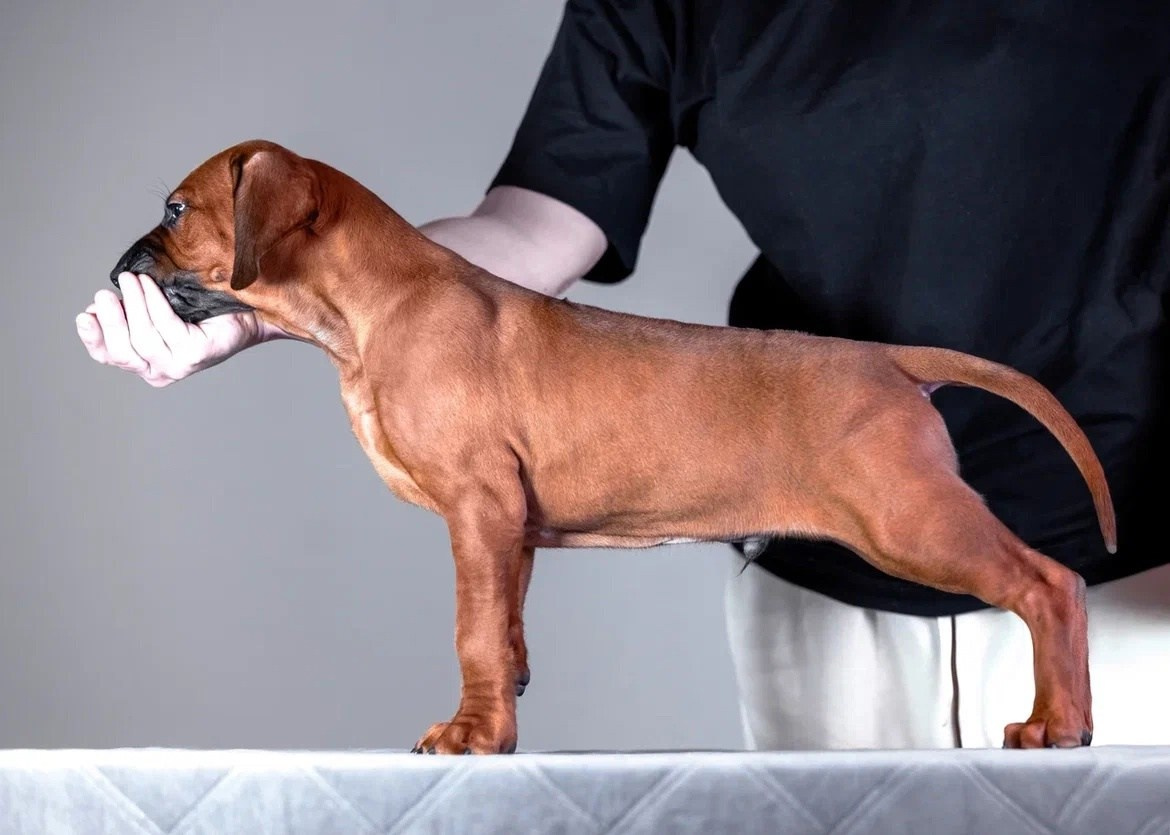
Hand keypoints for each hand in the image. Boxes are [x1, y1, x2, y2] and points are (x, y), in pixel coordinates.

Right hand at [75, 272, 282, 386]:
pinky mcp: (195, 355)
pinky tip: (149, 285)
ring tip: (131, 279)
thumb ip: (127, 313)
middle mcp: (160, 371)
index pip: (109, 356)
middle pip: (122, 351)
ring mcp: (179, 366)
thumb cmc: (199, 309)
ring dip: (132, 305)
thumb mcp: (155, 310)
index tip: (84, 315)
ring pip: (142, 338)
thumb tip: (94, 309)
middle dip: (111, 320)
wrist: (244, 310)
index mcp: (145, 363)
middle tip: (106, 293)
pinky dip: (153, 303)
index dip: (93, 338)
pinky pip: (165, 326)